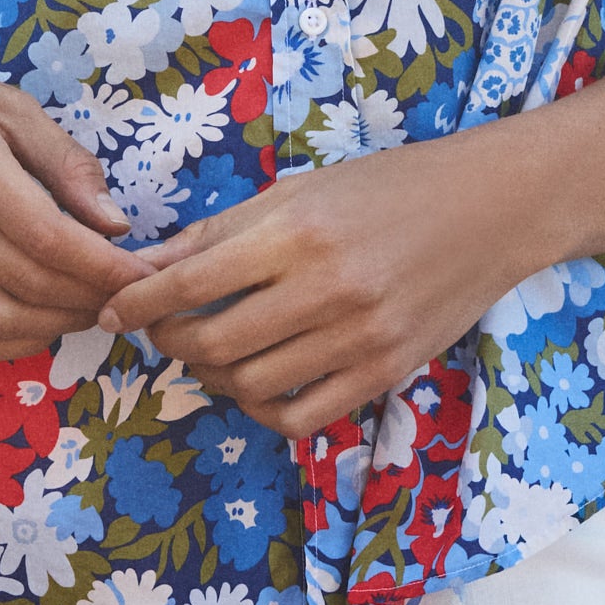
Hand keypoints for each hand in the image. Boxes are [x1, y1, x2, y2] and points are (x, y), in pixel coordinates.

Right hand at [0, 30, 130, 368]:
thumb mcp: (6, 105)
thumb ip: (66, 164)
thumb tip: (115, 226)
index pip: (50, 237)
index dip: (105, 267)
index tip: (144, 273)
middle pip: (29, 285)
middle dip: (91, 298)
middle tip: (127, 293)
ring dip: (57, 326)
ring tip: (91, 306)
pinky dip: (8, 342)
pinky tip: (39, 322)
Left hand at [101, 143, 538, 438]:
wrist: (491, 209)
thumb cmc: (388, 187)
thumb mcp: (301, 188)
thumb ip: (223, 230)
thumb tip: (148, 266)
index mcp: (298, 231)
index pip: (190, 282)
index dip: (138, 303)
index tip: (113, 310)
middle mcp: (327, 289)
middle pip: (211, 343)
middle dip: (168, 341)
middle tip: (162, 329)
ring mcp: (359, 338)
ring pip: (249, 386)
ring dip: (211, 375)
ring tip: (208, 351)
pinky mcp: (385, 372)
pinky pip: (300, 417)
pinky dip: (261, 408)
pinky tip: (256, 381)